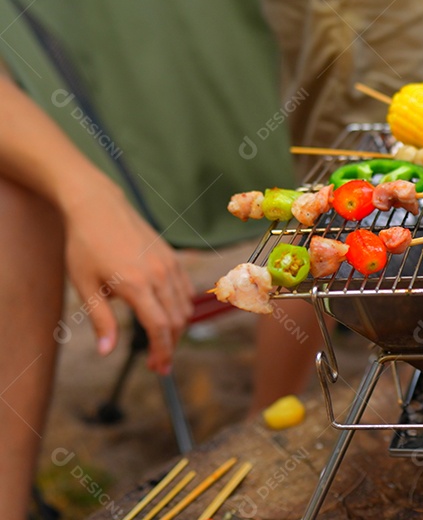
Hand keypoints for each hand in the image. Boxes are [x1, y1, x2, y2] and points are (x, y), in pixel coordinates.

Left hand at [62, 181, 193, 373]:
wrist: (98, 206)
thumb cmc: (85, 245)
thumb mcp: (85, 286)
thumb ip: (100, 320)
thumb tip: (107, 351)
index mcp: (136, 284)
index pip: (160, 327)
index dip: (162, 351)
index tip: (159, 368)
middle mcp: (159, 274)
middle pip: (176, 321)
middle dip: (170, 346)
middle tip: (159, 364)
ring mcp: (169, 264)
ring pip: (185, 307)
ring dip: (176, 329)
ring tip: (162, 342)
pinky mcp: (172, 257)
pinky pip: (185, 290)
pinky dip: (180, 308)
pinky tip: (166, 315)